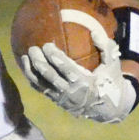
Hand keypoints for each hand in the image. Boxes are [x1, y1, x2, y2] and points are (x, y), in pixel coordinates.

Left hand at [19, 16, 136, 123]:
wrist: (107, 108)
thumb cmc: (110, 82)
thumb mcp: (113, 66)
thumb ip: (107, 48)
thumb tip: (95, 32)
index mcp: (85, 83)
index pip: (66, 69)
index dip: (55, 57)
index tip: (47, 45)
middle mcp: (71, 92)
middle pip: (50, 76)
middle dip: (39, 62)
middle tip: (33, 48)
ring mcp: (62, 97)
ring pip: (42, 84)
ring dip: (32, 70)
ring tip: (25, 56)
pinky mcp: (56, 100)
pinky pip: (41, 89)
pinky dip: (32, 79)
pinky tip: (27, 67)